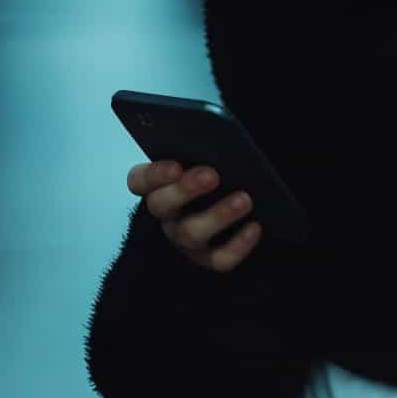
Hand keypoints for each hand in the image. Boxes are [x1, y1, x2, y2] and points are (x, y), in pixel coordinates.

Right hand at [127, 160, 261, 273]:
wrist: (239, 208)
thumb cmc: (221, 172)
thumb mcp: (209, 157)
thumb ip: (207, 148)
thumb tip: (220, 138)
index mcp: (161, 184)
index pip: (140, 180)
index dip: (154, 174)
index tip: (176, 166)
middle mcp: (168, 213)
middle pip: (162, 205)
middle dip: (186, 190)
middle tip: (212, 175)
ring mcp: (186, 238)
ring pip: (190, 233)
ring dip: (217, 215)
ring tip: (244, 200)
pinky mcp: (209, 258)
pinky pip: (219, 258)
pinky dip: (238, 245)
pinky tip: (255, 227)